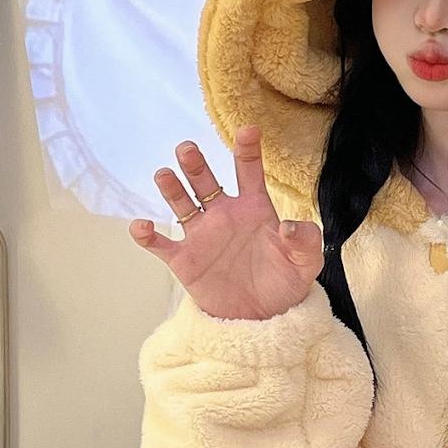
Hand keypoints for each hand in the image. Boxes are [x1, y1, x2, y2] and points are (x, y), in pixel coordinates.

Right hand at [130, 125, 323, 320]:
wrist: (265, 317)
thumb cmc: (285, 282)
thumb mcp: (306, 262)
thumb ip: (305, 240)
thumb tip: (289, 226)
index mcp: (253, 208)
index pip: (248, 171)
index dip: (247, 149)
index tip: (248, 130)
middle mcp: (224, 215)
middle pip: (205, 181)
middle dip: (195, 164)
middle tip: (187, 149)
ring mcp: (202, 235)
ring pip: (181, 204)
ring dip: (171, 189)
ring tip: (164, 175)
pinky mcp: (185, 260)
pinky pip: (161, 244)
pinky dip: (148, 235)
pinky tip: (142, 227)